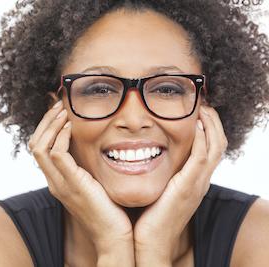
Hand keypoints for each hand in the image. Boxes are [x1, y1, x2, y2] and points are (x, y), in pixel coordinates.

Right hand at [28, 101, 133, 258]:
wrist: (114, 236)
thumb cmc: (109, 210)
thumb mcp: (94, 184)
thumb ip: (87, 168)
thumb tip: (93, 147)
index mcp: (57, 181)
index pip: (39, 149)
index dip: (46, 128)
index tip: (59, 112)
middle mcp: (53, 182)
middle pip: (34, 144)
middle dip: (45, 122)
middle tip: (59, 106)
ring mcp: (59, 183)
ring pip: (40, 146)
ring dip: (51, 125)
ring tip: (63, 111)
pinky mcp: (71, 184)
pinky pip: (57, 154)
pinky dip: (61, 136)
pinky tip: (72, 127)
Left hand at [133, 106, 227, 264]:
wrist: (150, 242)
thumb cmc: (149, 217)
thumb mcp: (158, 190)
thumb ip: (159, 173)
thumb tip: (143, 157)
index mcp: (193, 180)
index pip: (208, 148)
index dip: (207, 128)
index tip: (196, 110)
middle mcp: (199, 180)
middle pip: (217, 143)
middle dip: (212, 121)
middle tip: (202, 103)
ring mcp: (197, 184)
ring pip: (215, 146)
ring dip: (211, 124)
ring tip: (202, 107)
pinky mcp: (188, 187)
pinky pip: (202, 157)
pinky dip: (203, 138)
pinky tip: (196, 124)